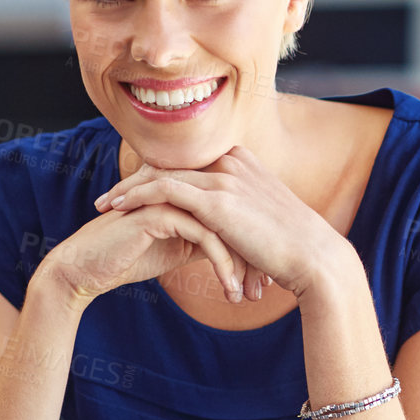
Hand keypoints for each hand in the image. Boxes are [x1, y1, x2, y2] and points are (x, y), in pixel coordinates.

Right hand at [33, 202, 242, 307]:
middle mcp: (183, 191)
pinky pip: (204, 235)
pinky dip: (221, 264)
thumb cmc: (130, 258)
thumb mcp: (179, 250)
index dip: (252, 249)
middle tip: (262, 290)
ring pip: (224, 226)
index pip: (234, 217)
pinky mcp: (159, 212)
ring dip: (240, 264)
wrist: (87, 268)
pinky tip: (228, 288)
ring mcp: (171, 197)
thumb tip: (239, 252)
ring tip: (247, 295)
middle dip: (252, 257)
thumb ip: (205, 241)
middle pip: (234, 219)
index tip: (263, 281)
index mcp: (189, 196)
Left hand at [90, 144, 346, 301]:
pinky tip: (118, 209)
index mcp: (244, 163)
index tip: (133, 191)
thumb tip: (229, 231)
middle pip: (170, 163)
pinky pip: (164, 190)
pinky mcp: (217, 199)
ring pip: (161, 173)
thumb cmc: (294, 249)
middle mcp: (233, 162)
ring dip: (128, 189)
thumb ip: (242, 215)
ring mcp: (225, 177)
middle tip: (109, 196)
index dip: (157, 175)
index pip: (188, 163)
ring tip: (104, 205)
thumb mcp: (264, 222)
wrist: (315, 257)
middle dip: (136, 178)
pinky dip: (137, 197)